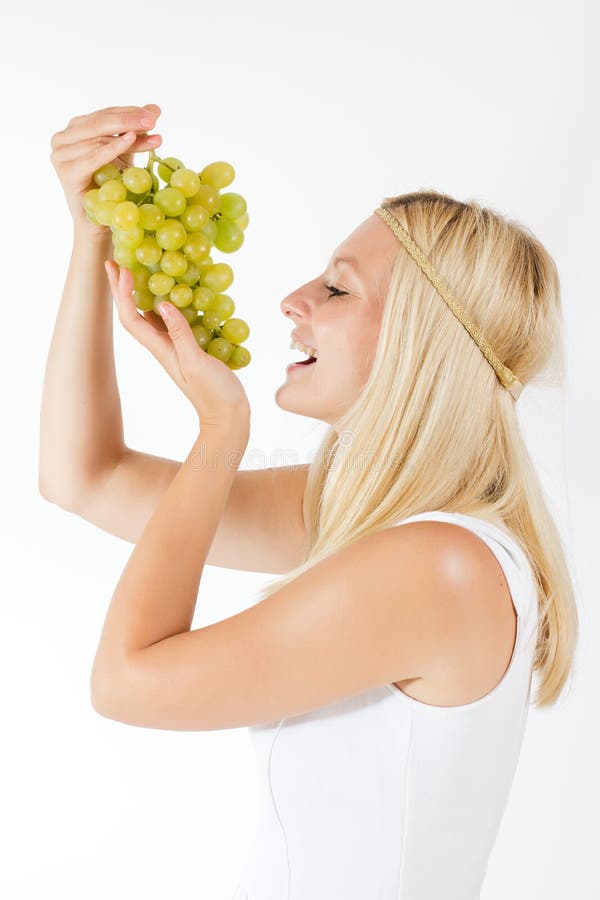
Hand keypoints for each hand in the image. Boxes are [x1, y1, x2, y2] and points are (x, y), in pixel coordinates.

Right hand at [50, 104, 162, 240]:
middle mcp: (62, 138)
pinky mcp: (66, 172)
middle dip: (130, 119)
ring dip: (129, 135)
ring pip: (98, 138)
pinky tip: (131, 140)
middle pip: (100, 122)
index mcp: (74, 129)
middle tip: (153, 120)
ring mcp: (60, 155)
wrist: (103, 222)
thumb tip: (154, 108)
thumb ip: (135, 131)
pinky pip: (93, 157)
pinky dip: (113, 148)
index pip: (104, 114)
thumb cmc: (112, 187)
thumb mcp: (127, 154)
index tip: (154, 113)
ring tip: (154, 137)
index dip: (129, 112)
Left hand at [105, 261, 250, 428]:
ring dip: (144, 291)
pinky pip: (175, 318)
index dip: (123, 294)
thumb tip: (162, 303)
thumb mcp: (196, 362)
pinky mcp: (191, 346)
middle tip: (115, 260)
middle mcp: (163, 344)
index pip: (131, 318)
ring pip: (153, 313)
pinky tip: (178, 289)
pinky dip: (171, 300)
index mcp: (160, 348)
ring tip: (141, 268)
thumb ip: (180, 333)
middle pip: (135, 312)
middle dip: (123, 287)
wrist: (227, 415)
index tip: (123, 270)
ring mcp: (176, 345)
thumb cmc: (212, 393)